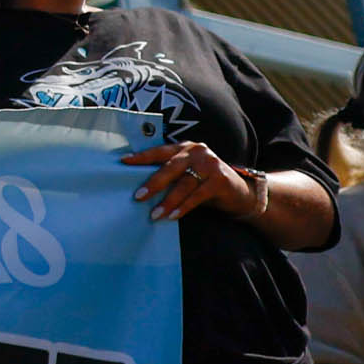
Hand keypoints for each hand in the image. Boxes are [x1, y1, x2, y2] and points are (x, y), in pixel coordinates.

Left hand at [122, 136, 249, 223]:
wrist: (240, 193)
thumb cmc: (205, 184)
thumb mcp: (187, 175)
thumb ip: (169, 176)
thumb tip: (140, 189)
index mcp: (185, 147)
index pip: (159, 151)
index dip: (142, 157)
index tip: (123, 162)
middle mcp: (197, 151)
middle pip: (171, 167)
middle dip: (153, 182)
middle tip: (138, 196)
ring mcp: (210, 164)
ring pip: (184, 184)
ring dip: (167, 201)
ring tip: (154, 215)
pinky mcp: (220, 179)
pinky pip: (197, 195)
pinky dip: (184, 207)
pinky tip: (173, 216)